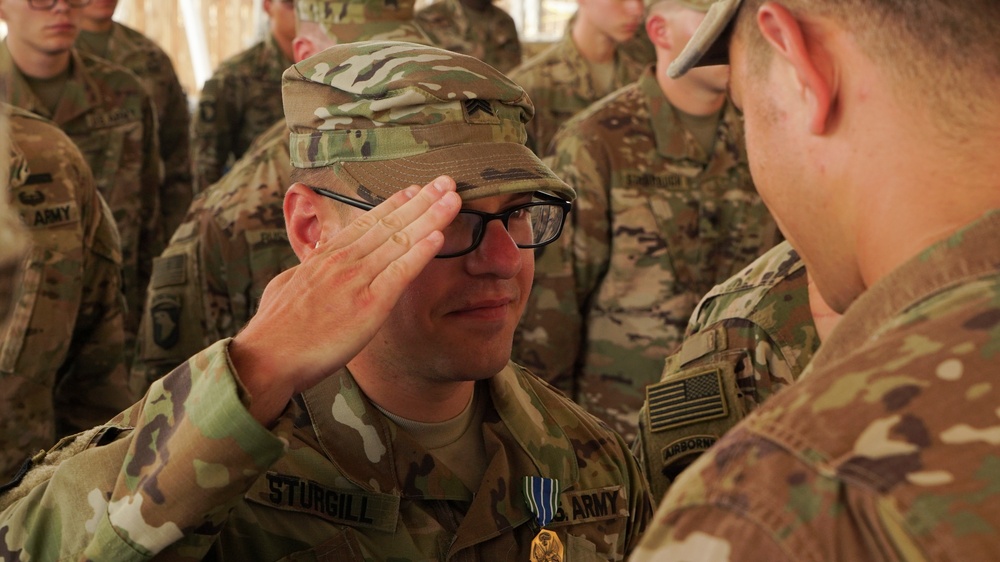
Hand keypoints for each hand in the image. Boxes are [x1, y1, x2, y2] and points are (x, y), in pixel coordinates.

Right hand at [230, 176, 461, 424]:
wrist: (266, 358)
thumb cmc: (273, 331)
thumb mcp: (286, 288)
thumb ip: (305, 274)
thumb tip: (309, 269)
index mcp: (325, 257)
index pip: (366, 223)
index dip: (394, 204)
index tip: (414, 189)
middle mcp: (343, 262)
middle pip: (389, 223)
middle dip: (421, 200)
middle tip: (446, 181)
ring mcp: (356, 281)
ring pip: (400, 241)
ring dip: (430, 217)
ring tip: (453, 198)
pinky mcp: (368, 306)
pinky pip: (400, 273)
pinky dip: (420, 253)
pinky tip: (439, 237)